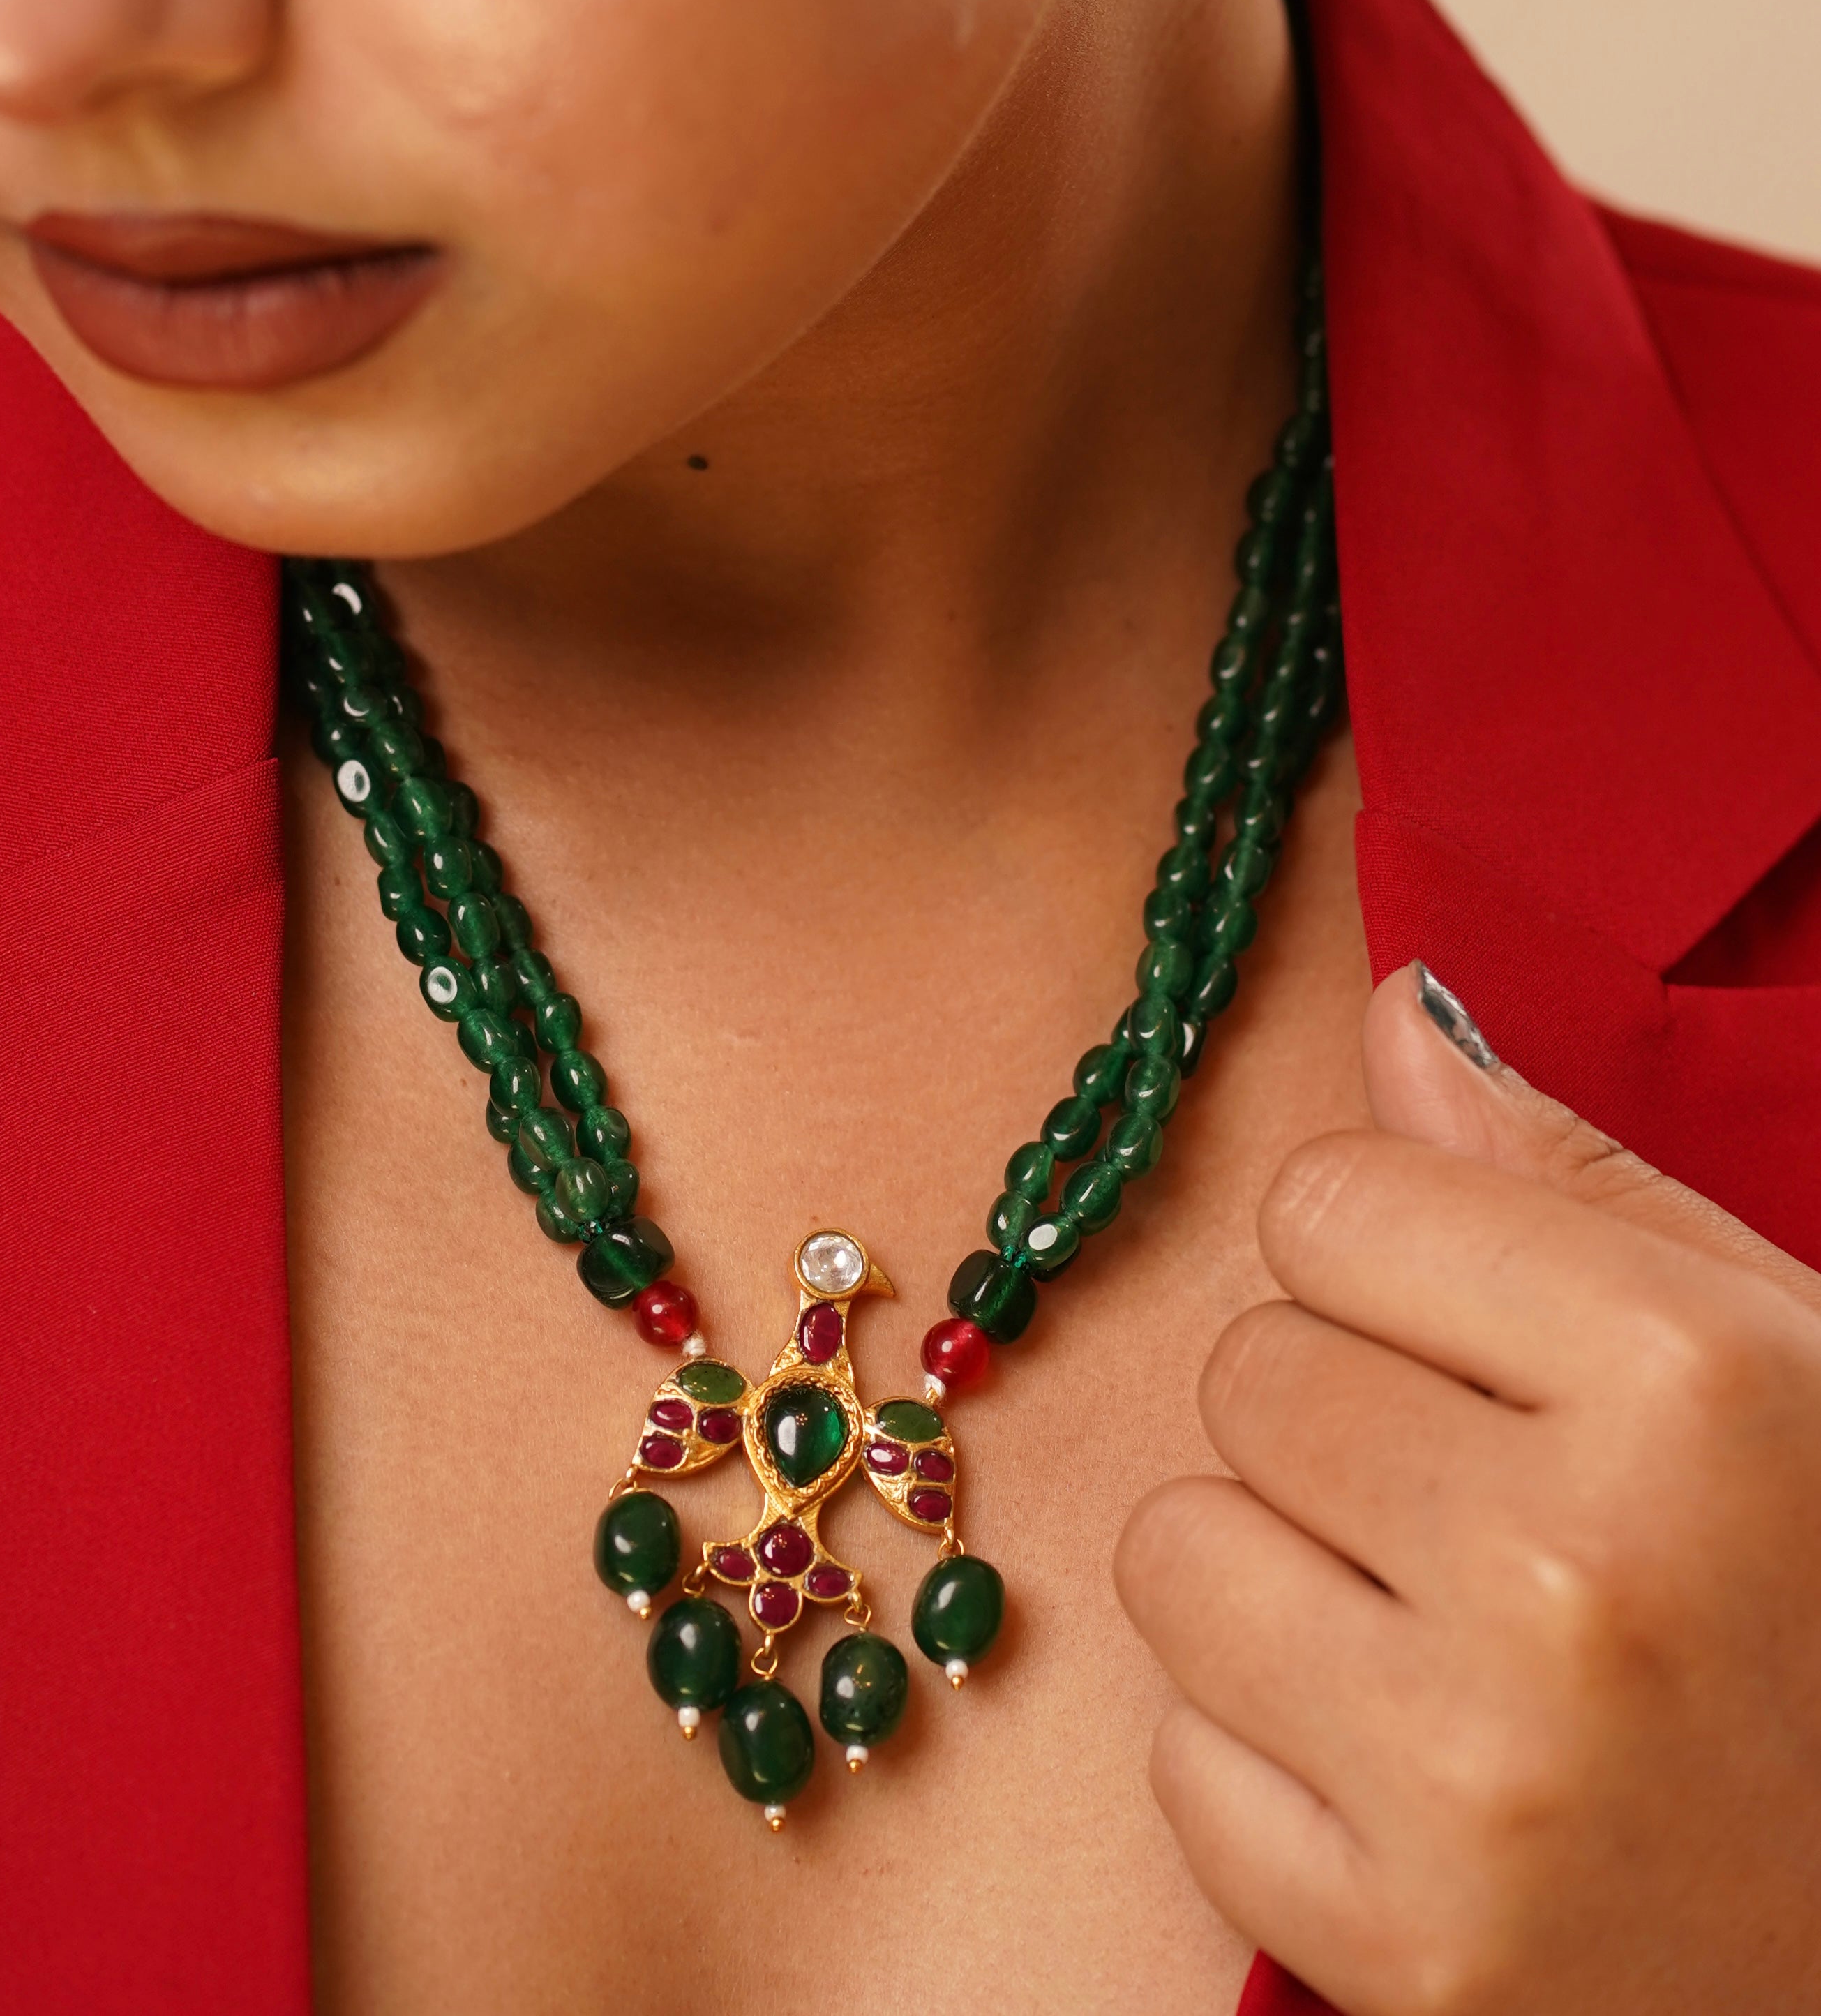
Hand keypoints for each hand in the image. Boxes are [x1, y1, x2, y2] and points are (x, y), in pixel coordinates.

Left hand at [1116, 962, 1820, 2015]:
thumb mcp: (1783, 1360)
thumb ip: (1572, 1185)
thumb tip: (1395, 1013)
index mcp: (1688, 1385)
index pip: (1326, 1201)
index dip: (1392, 1261)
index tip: (1480, 1338)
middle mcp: (1572, 1575)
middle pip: (1246, 1367)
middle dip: (1340, 1415)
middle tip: (1486, 1508)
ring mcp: (1477, 1783)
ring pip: (1174, 1546)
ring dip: (1278, 1578)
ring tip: (1442, 1638)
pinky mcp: (1404, 1957)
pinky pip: (1180, 1757)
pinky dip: (1273, 1761)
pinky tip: (1423, 1777)